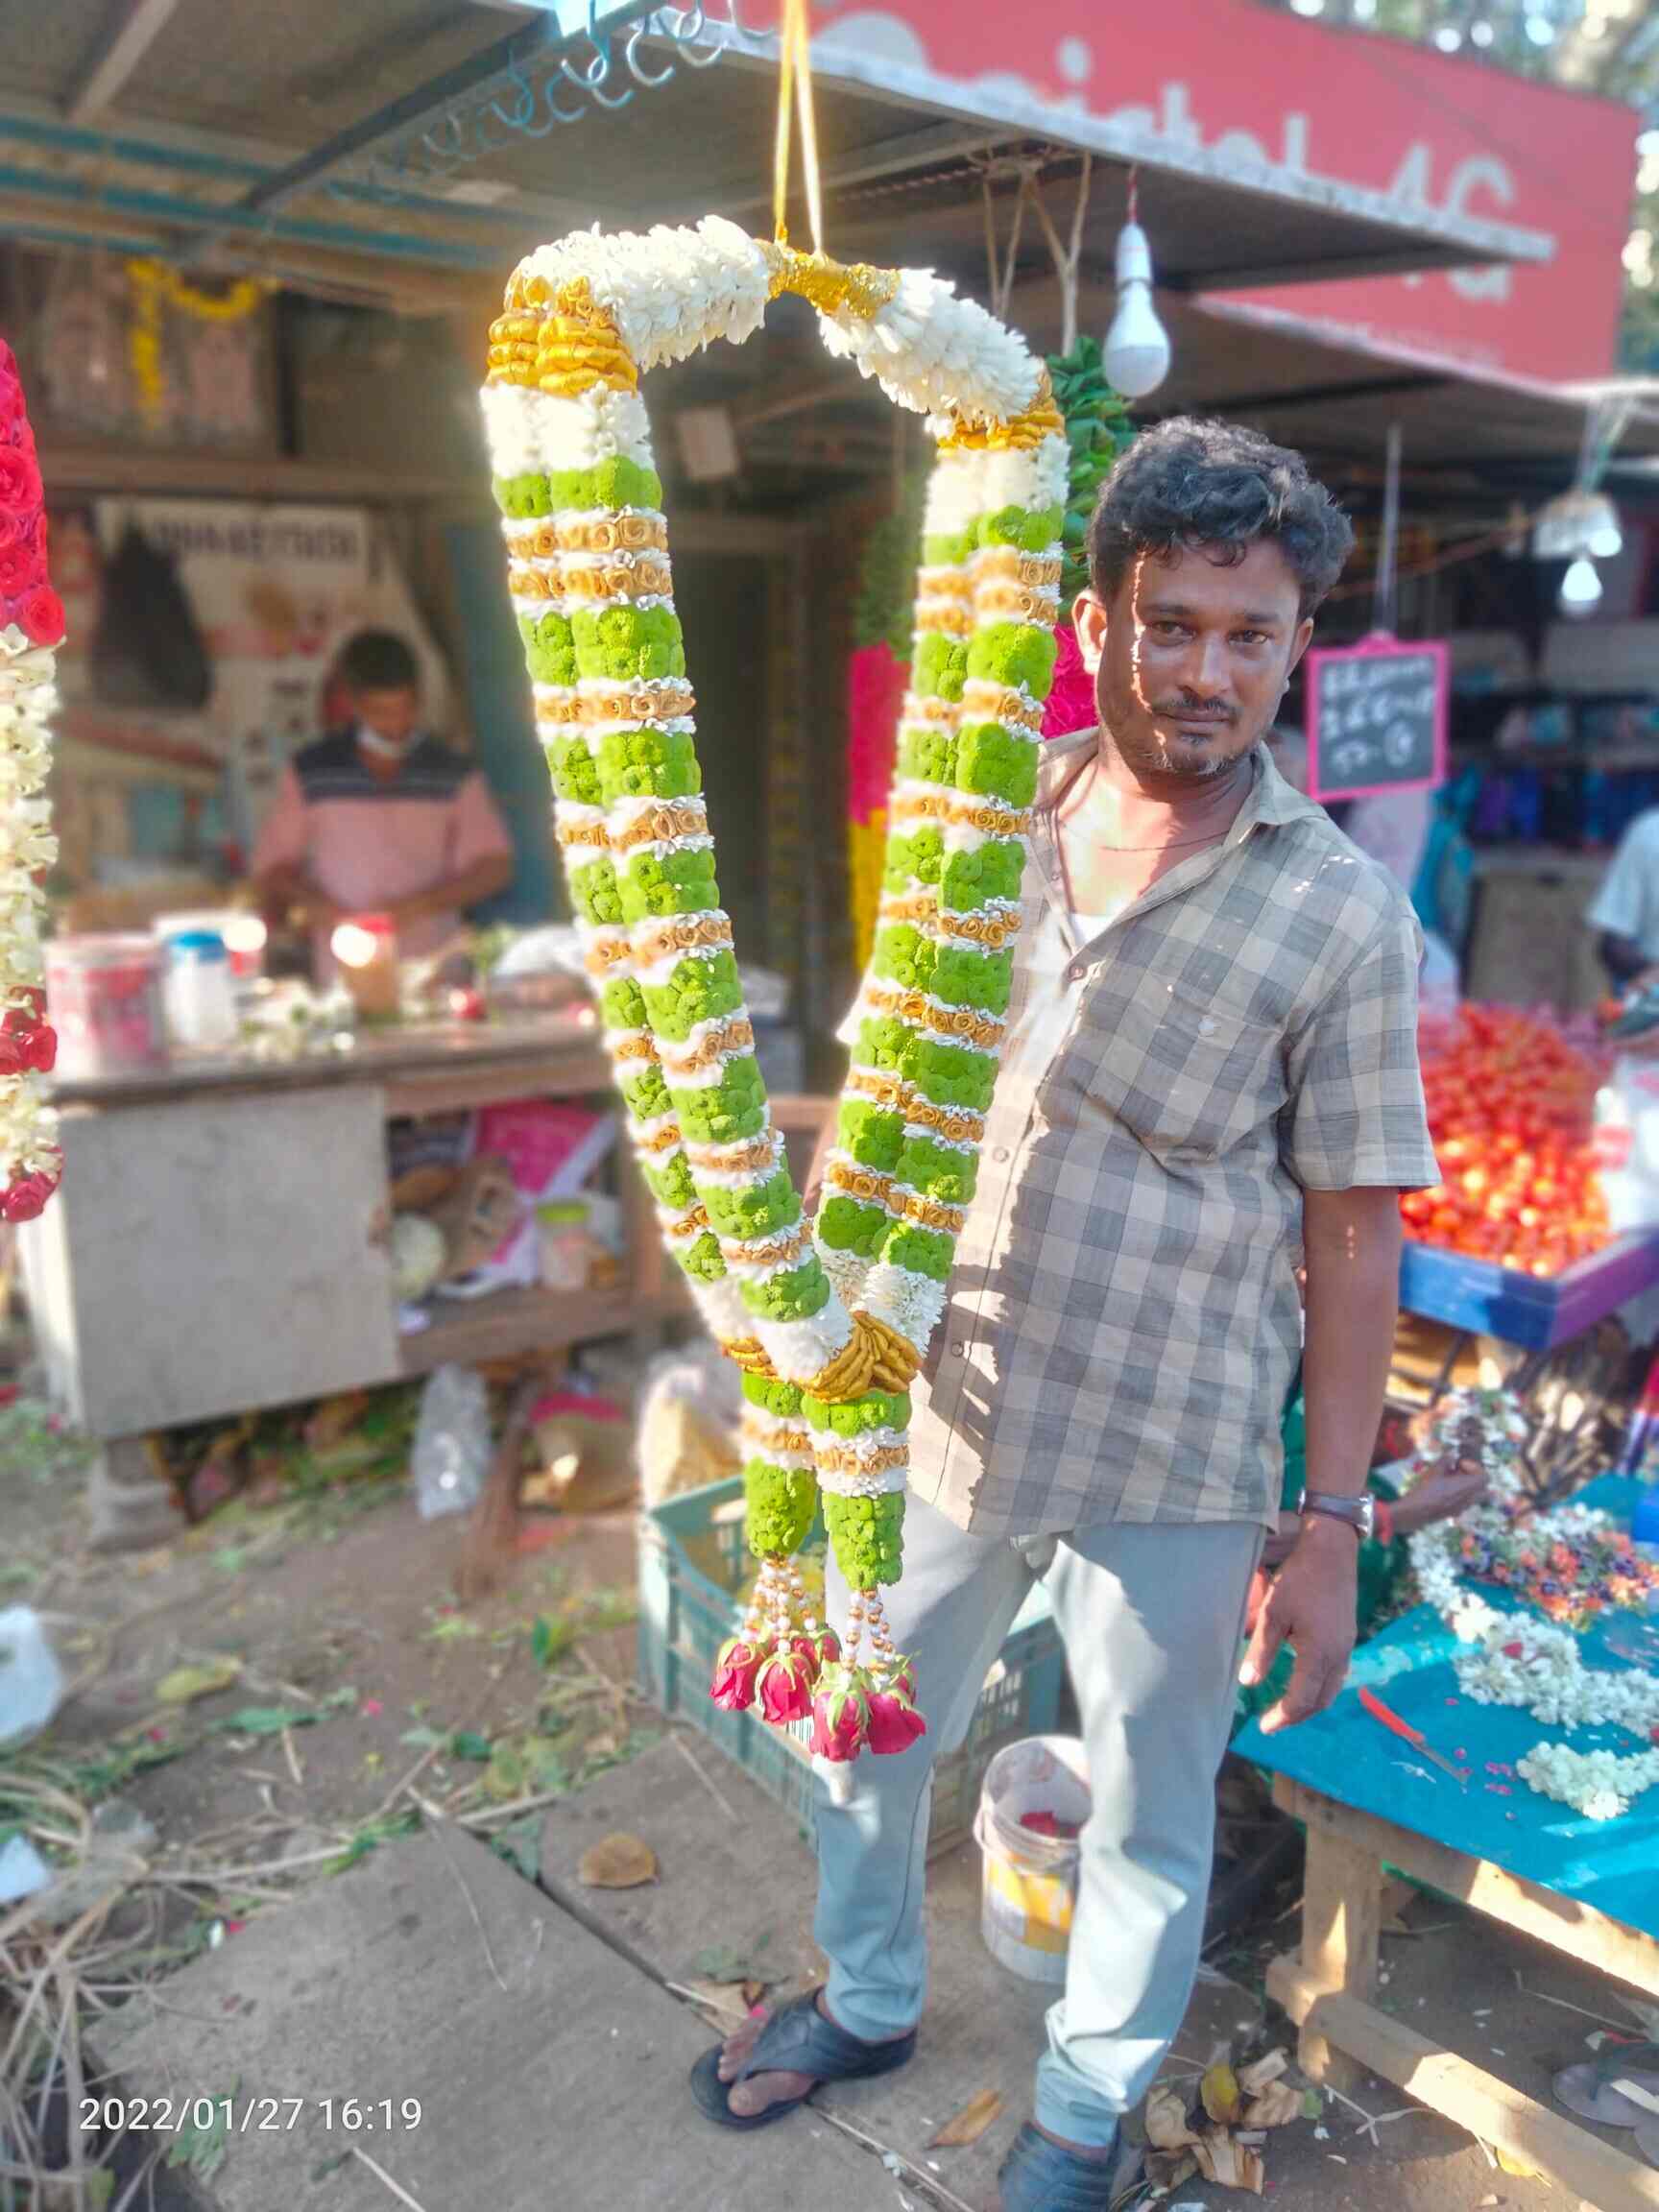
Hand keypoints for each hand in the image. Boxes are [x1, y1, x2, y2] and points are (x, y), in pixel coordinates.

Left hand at [1238, 1516, 1356, 1733]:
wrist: (1332, 1551)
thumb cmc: (1299, 1579)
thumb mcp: (1273, 1613)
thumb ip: (1261, 1650)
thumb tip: (1247, 1683)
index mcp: (1319, 1653)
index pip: (1301, 1699)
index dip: (1282, 1716)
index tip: (1263, 1727)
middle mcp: (1338, 1655)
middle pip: (1320, 1700)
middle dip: (1297, 1715)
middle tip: (1274, 1722)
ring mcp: (1347, 1646)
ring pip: (1332, 1688)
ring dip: (1311, 1702)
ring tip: (1287, 1706)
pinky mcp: (1348, 1635)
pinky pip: (1337, 1673)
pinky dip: (1320, 1685)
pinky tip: (1305, 1679)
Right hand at [1392, 1456, 1487, 1535]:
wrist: (1415, 1512)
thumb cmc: (1426, 1490)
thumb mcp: (1434, 1471)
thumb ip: (1446, 1461)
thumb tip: (1451, 1456)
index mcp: (1467, 1487)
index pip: (1485, 1476)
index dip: (1474, 1467)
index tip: (1459, 1463)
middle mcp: (1469, 1499)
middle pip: (1484, 1488)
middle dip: (1474, 1478)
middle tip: (1460, 1472)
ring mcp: (1463, 1508)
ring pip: (1475, 1497)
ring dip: (1468, 1486)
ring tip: (1451, 1480)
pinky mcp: (1455, 1513)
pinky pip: (1465, 1502)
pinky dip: (1460, 1495)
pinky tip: (1443, 1490)